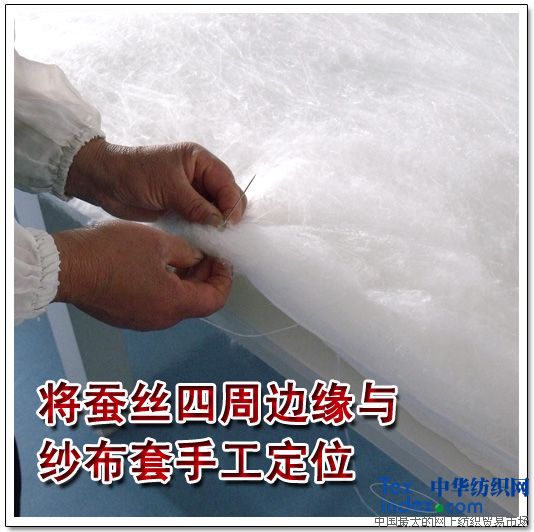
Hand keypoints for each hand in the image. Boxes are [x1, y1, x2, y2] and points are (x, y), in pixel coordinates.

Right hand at [52, 221, 231, 329]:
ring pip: (176, 303)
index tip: (223, 259)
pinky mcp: (127, 316)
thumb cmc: (112, 254)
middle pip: (196, 302)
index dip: (224, 279)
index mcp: (173, 304)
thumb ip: (186, 253)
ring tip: (184, 254)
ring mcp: (142, 321)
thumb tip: (198, 259)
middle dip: (205, 277)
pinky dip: (167, 286)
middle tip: (205, 252)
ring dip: (186, 281)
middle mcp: (161, 319)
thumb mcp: (157, 243)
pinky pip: (157, 304)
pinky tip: (160, 264)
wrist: (66, 268)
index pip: (215, 299)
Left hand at [65, 138, 246, 225]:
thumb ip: (196, 205)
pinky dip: (205, 230)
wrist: (105, 182)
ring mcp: (192, 193)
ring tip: (214, 239)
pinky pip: (202, 220)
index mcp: (200, 161)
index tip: (228, 224)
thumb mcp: (169, 187)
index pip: (227, 183)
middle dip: (227, 215)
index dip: (231, 204)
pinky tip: (204, 239)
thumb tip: (221, 223)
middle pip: (227, 197)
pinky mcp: (183, 208)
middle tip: (222, 234)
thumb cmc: (136, 174)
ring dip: (216, 224)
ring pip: (216, 211)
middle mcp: (200, 176)